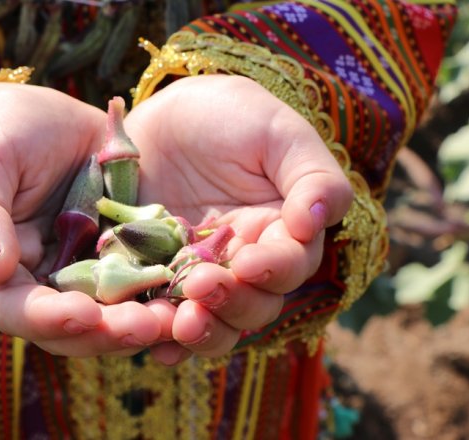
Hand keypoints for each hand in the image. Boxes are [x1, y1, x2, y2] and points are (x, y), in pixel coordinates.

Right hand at [0, 83, 168, 355]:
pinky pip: (145, 285)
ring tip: (178, 318)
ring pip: (112, 316)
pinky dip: (166, 293)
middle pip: (71, 329)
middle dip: (108, 333)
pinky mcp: (123, 260)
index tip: (85, 315)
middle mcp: (42, 287)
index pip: (17, 310)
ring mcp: (86, 277)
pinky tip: (196, 290)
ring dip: (144, 323)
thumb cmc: (0, 136)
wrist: (45, 118)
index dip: (49, 319)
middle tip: (148, 326)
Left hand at [123, 75, 352, 364]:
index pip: (291, 265)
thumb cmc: (224, 114)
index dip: (276, 270)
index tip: (250, 262)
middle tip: (204, 286)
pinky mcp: (156, 282)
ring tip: (182, 323)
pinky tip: (156, 349)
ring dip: (204, 331)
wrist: (153, 117)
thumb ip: (311, 175)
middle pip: (256, 305)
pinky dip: (163, 339)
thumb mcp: (274, 130)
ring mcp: (199, 276)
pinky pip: (165, 321)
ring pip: (216, 323)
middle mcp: (244, 262)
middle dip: (235, 302)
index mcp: (280, 230)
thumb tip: (316, 223)